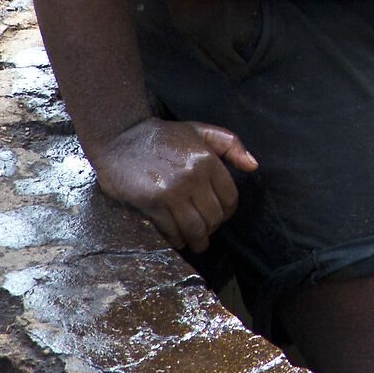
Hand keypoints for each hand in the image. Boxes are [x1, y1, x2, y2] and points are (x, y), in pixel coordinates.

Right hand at [86, 116, 257, 252]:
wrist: (120, 137)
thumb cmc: (162, 136)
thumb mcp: (199, 130)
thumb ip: (230, 144)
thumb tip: (253, 166)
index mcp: (208, 160)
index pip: (230, 198)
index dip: (227, 212)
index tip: (220, 216)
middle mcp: (193, 177)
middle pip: (214, 217)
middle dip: (212, 228)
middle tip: (205, 230)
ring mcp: (173, 192)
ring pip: (196, 229)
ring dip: (197, 240)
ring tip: (195, 242)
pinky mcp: (152, 203)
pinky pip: (172, 232)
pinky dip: (177, 240)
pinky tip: (176, 239)